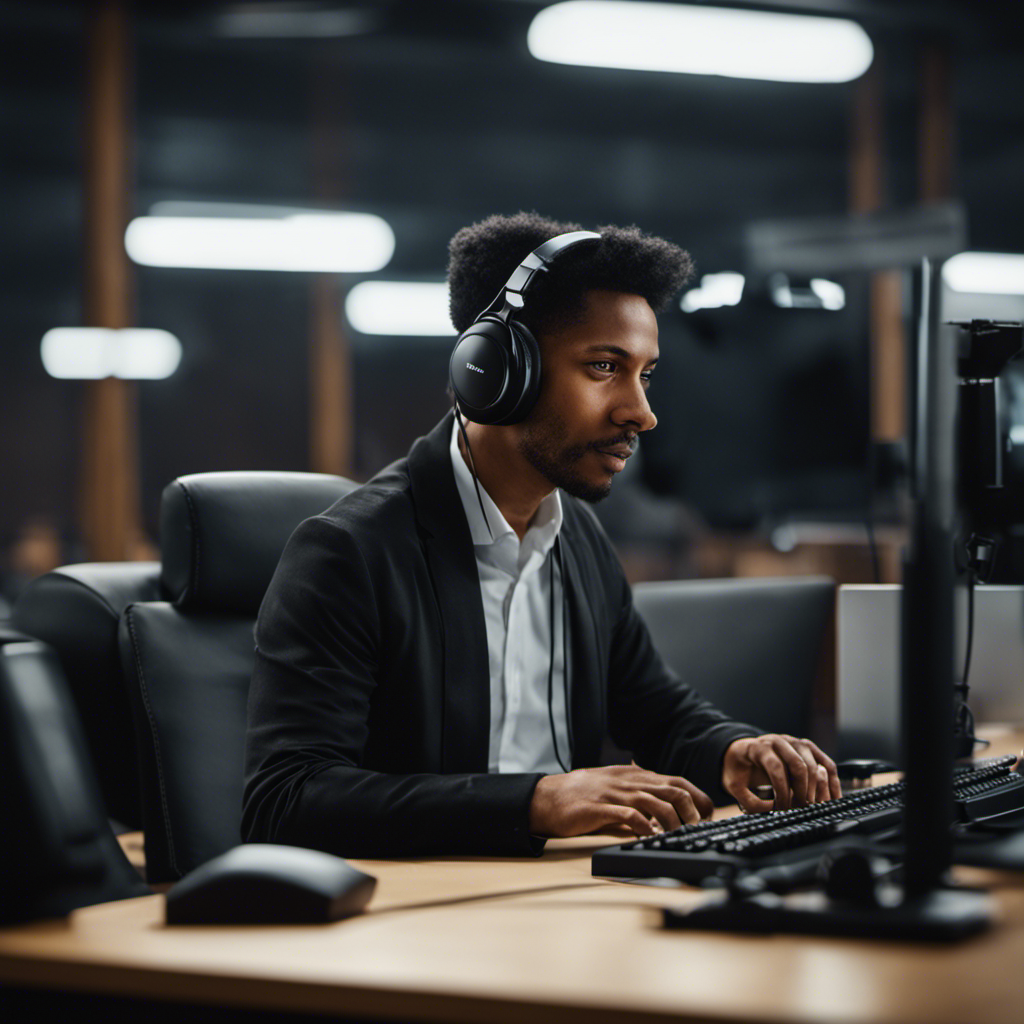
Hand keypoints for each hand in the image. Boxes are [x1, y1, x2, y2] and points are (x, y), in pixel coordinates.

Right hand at [528, 765, 713, 837]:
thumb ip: (639, 800)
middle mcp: (629, 781)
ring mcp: (615, 793)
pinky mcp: (600, 808)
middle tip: (696, 830)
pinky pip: (629, 815)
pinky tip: (650, 837)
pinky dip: (645, 826)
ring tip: (679, 837)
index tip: (706, 816)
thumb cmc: (582, 797)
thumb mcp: (616, 792)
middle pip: (672, 790)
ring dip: (672, 821)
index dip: (697, 798)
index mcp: (635, 776)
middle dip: (691, 811)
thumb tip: (664, 820)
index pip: (676, 781)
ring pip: (655, 801)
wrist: (548, 797)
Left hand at [723, 734, 840, 811]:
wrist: (743, 752)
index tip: (782, 809)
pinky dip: (832, 782)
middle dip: (802, 792)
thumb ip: (749, 801)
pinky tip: (833, 799)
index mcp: (759, 747)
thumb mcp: (734, 785)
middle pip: (799, 765)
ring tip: (813, 808)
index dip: (781, 790)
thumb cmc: (739, 769)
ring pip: (815, 765)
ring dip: (817, 790)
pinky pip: (827, 764)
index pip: (776, 766)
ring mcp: (796, 742)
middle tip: (800, 810)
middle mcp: (780, 741)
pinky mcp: (809, 748)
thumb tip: (774, 812)